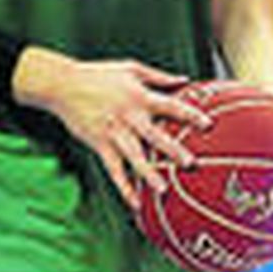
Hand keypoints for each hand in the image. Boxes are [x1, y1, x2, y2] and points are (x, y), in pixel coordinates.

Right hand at [12, 47, 213, 209]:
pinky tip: (135, 202)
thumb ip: (159, 77)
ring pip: (134, 157)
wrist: (63, 85)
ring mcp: (114, 133)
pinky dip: (124, 187)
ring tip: (164, 190)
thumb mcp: (132, 69)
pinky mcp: (100, 145)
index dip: (190, 114)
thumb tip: (185, 80)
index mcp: (140, 97)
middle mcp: (129, 117)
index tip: (208, 124)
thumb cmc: (100, 74)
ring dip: (149, 175)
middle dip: (173, 150)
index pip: (171, 106)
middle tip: (191, 163)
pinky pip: (114, 170)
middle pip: (155, 136)